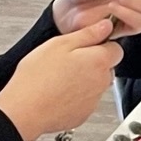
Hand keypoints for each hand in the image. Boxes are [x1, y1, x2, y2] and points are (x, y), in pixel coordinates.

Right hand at [0, 20, 123, 140]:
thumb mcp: (59, 44)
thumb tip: (105, 26)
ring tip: (58, 77)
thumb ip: (87, 34)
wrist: (24, 110)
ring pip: (95, 84)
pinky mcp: (83, 114)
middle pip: (106, 67)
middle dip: (92, 62)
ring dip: (84, 79)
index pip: (116, 48)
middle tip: (66, 60)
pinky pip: (85, 100)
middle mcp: (101, 82)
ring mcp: (93, 101)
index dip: (100, 44)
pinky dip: (75, 96)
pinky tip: (57, 92)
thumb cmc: (37, 77)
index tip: (85, 45)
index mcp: (98, 61)